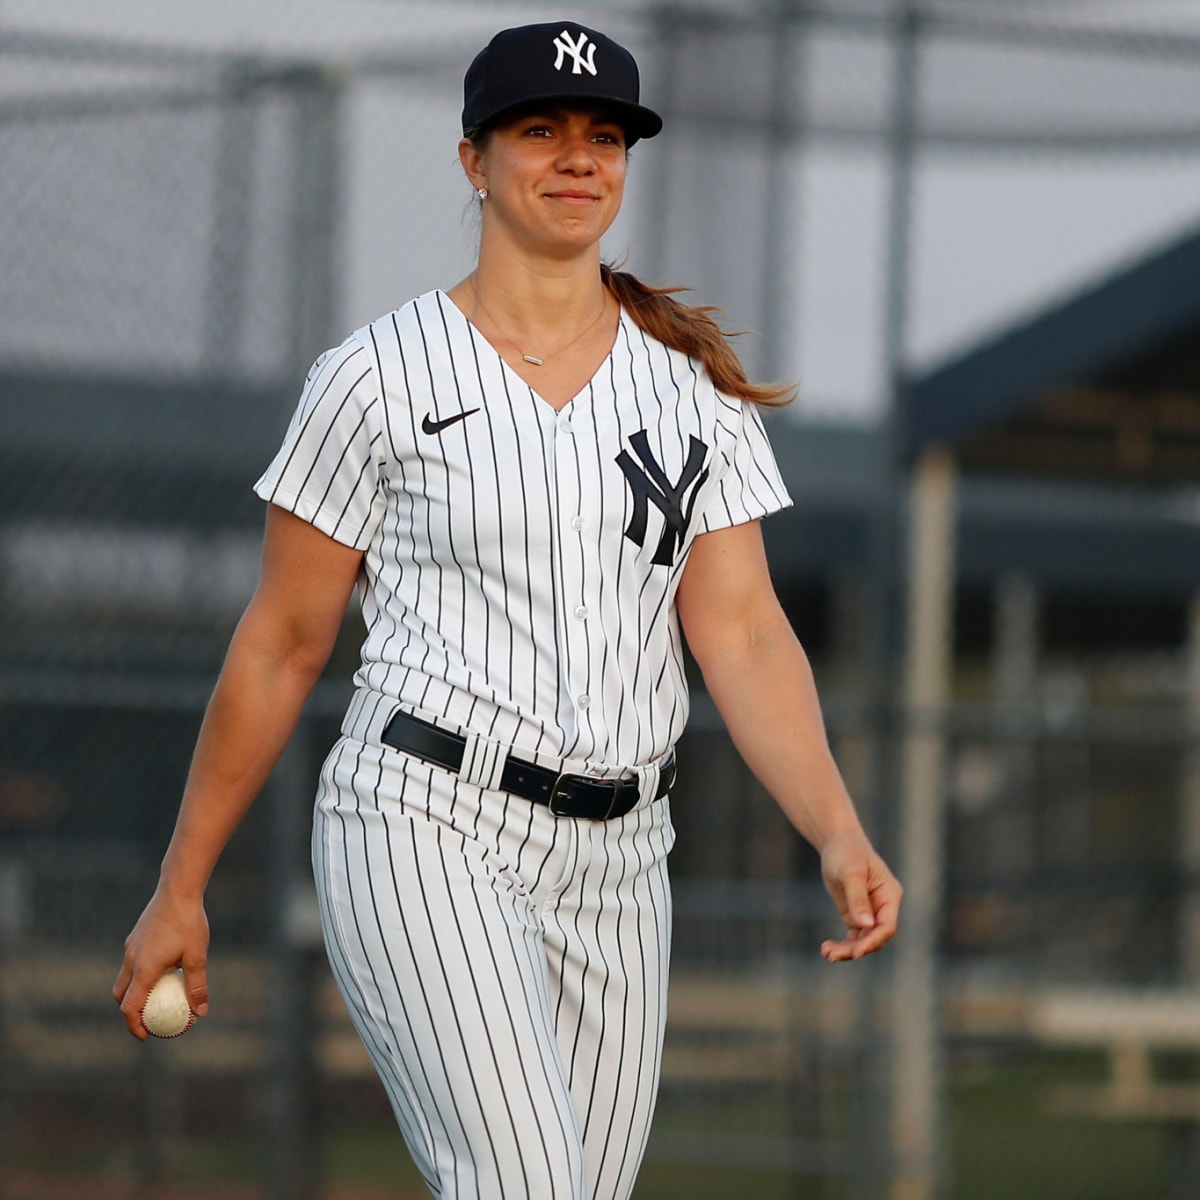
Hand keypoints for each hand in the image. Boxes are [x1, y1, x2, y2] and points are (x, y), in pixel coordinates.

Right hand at [112, 886, 209, 1038]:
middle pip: (121, 995)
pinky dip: (139, 974)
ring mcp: (131, 947)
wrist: (177, 889)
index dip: (134, 1025)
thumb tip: (200, 1012)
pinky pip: (131, 962)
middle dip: (129, 1012)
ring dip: (133, 992)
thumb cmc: (189, 922)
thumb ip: (197, 985)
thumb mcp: (197, 956)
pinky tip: (161, 969)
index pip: (129, 1007)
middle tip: (147, 1020)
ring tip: (154, 997)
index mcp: (144, 969)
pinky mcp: (135, 937)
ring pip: (124, 978)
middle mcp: (131, 960)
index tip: (145, 1036)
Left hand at [818, 828, 901, 961]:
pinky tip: (826, 949)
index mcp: (889, 895)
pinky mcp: (856, 915)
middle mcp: (883, 907)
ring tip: (826, 953)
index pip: (887, 926)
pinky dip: (842, 944)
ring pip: (863, 940)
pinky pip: (853, 936)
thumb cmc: (847, 852)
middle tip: (832, 955)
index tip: (856, 952)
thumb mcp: (851, 873)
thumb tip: (866, 925)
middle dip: (855, 949)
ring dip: (847, 950)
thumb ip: (858, 898)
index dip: (873, 941)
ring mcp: (870, 913)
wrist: (838, 843)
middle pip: (874, 938)